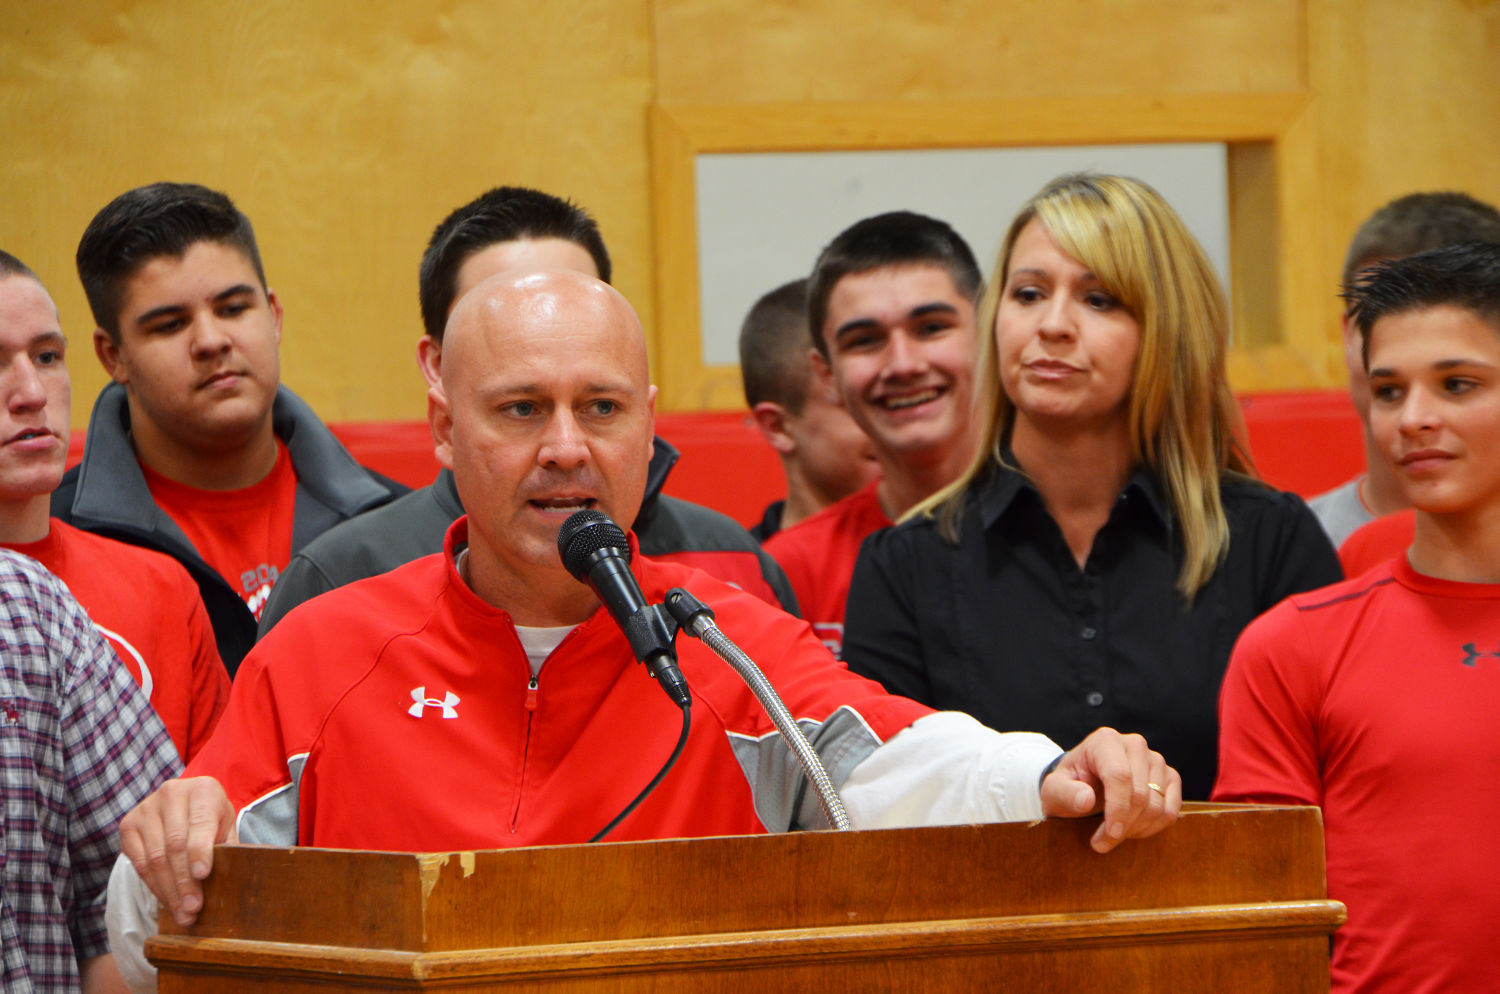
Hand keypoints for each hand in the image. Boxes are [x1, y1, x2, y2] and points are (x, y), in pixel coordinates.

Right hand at [117, 776, 236, 926]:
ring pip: (155, 858)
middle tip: (193, 909)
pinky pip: (139, 863)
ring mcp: (146, 808)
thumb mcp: (225, 826)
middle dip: (184, 882)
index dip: (200, 850)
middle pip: (175, 845)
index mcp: (203, 790)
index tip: (202, 874)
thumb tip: (234, 881)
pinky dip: (154, 887)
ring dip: (169, 891)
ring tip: (183, 914)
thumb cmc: (211, 818)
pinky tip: (167, 901)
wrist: (184, 802)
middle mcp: (172, 793)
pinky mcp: (129, 824)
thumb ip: (228, 847)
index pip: (200, 824)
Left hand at [1039, 727, 1180, 852]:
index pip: (1119, 776)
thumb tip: (1086, 800)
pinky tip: (1132, 830)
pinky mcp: (1169, 776)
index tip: (1110, 835)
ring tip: (1113, 833)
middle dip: (1123, 826)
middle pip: (1140, 794)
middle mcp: (1134, 745)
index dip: (1117, 809)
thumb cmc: (1068, 786)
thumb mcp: (1054, 790)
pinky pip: (1172, 810)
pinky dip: (1154, 827)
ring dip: (1136, 829)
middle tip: (1102, 842)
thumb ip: (1065, 794)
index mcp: (1105, 741)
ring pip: (1157, 805)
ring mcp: (1155, 760)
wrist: (1082, 783)